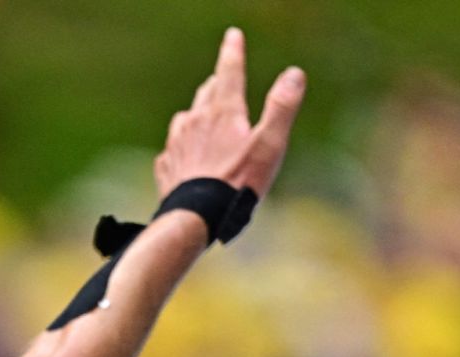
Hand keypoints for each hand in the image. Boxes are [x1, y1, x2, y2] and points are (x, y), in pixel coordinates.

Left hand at [154, 29, 305, 198]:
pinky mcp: (166, 166)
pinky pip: (172, 148)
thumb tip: (294, 73)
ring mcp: (176, 144)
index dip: (233, 52)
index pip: (229, 72)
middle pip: (207, 93)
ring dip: (197, 113)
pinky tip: (186, 154)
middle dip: (217, 83)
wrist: (195, 218)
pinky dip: (182, 145)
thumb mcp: (269, 144)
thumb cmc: (237, 183)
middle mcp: (194, 122)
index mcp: (223, 112)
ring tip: (205, 116)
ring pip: (186, 117)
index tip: (233, 35)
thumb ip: (282, 107)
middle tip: (223, 78)